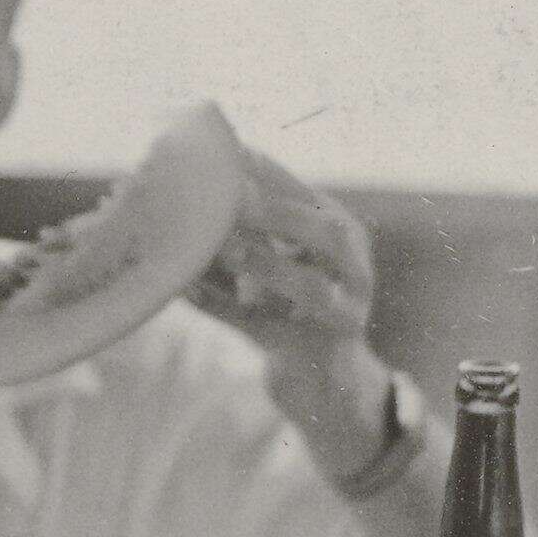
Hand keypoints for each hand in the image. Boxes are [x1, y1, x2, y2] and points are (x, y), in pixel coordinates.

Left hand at [186, 147, 385, 477]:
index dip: (268, 173)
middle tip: (232, 192)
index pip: (307, 196)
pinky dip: (228, 312)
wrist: (325, 386)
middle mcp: (355, 270)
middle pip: (326, 233)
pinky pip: (274, 332)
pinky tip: (188, 295)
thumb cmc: (291, 313)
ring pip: (311, 288)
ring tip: (225, 249)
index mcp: (342, 235)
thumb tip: (182, 196)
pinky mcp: (320, 353)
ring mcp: (346, 313)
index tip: (226, 150)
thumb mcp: (273, 265)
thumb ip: (241, 234)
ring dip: (266, 266)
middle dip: (277, 211)